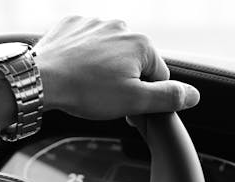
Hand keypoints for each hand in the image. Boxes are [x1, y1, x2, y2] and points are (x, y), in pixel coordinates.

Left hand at [33, 16, 199, 119]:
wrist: (41, 80)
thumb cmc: (86, 91)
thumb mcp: (134, 102)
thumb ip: (168, 97)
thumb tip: (194, 95)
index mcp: (142, 44)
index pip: (157, 76)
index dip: (144, 96)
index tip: (125, 106)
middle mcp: (120, 26)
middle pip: (132, 63)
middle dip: (122, 81)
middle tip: (102, 97)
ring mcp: (94, 23)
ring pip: (107, 53)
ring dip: (101, 69)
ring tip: (85, 85)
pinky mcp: (71, 25)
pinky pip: (84, 44)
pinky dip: (81, 57)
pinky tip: (73, 71)